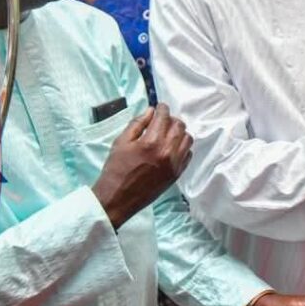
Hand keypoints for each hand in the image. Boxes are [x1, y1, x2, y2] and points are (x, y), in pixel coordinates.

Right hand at [91, 104, 192, 228]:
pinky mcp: (177, 174)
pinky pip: (188, 154)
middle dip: (171, 119)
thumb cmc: (116, 170)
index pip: (164, 117)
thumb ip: (137, 124)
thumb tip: (150, 111)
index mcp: (151, 142)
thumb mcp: (121, 142)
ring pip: (187, 139)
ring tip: (168, 133)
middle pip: (179, 126)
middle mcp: (167, 152)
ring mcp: (174, 164)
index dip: (162, 108)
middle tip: (163, 120)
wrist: (117, 198)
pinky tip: (172, 147)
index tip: (160, 107)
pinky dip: (183, 147)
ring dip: (179, 132)